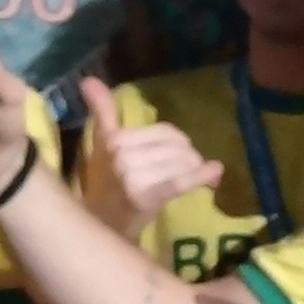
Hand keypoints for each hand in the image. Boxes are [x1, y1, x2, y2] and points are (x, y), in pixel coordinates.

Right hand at [74, 78, 222, 237]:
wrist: (99, 225)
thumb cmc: (104, 182)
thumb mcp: (101, 144)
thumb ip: (101, 111)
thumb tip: (88, 78)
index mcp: (114, 138)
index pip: (163, 132)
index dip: (179, 142)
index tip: (188, 152)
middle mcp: (121, 154)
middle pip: (175, 147)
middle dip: (189, 157)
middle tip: (193, 170)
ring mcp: (132, 176)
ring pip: (180, 164)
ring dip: (196, 170)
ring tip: (201, 179)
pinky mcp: (145, 197)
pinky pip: (177, 182)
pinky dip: (199, 176)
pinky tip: (215, 171)